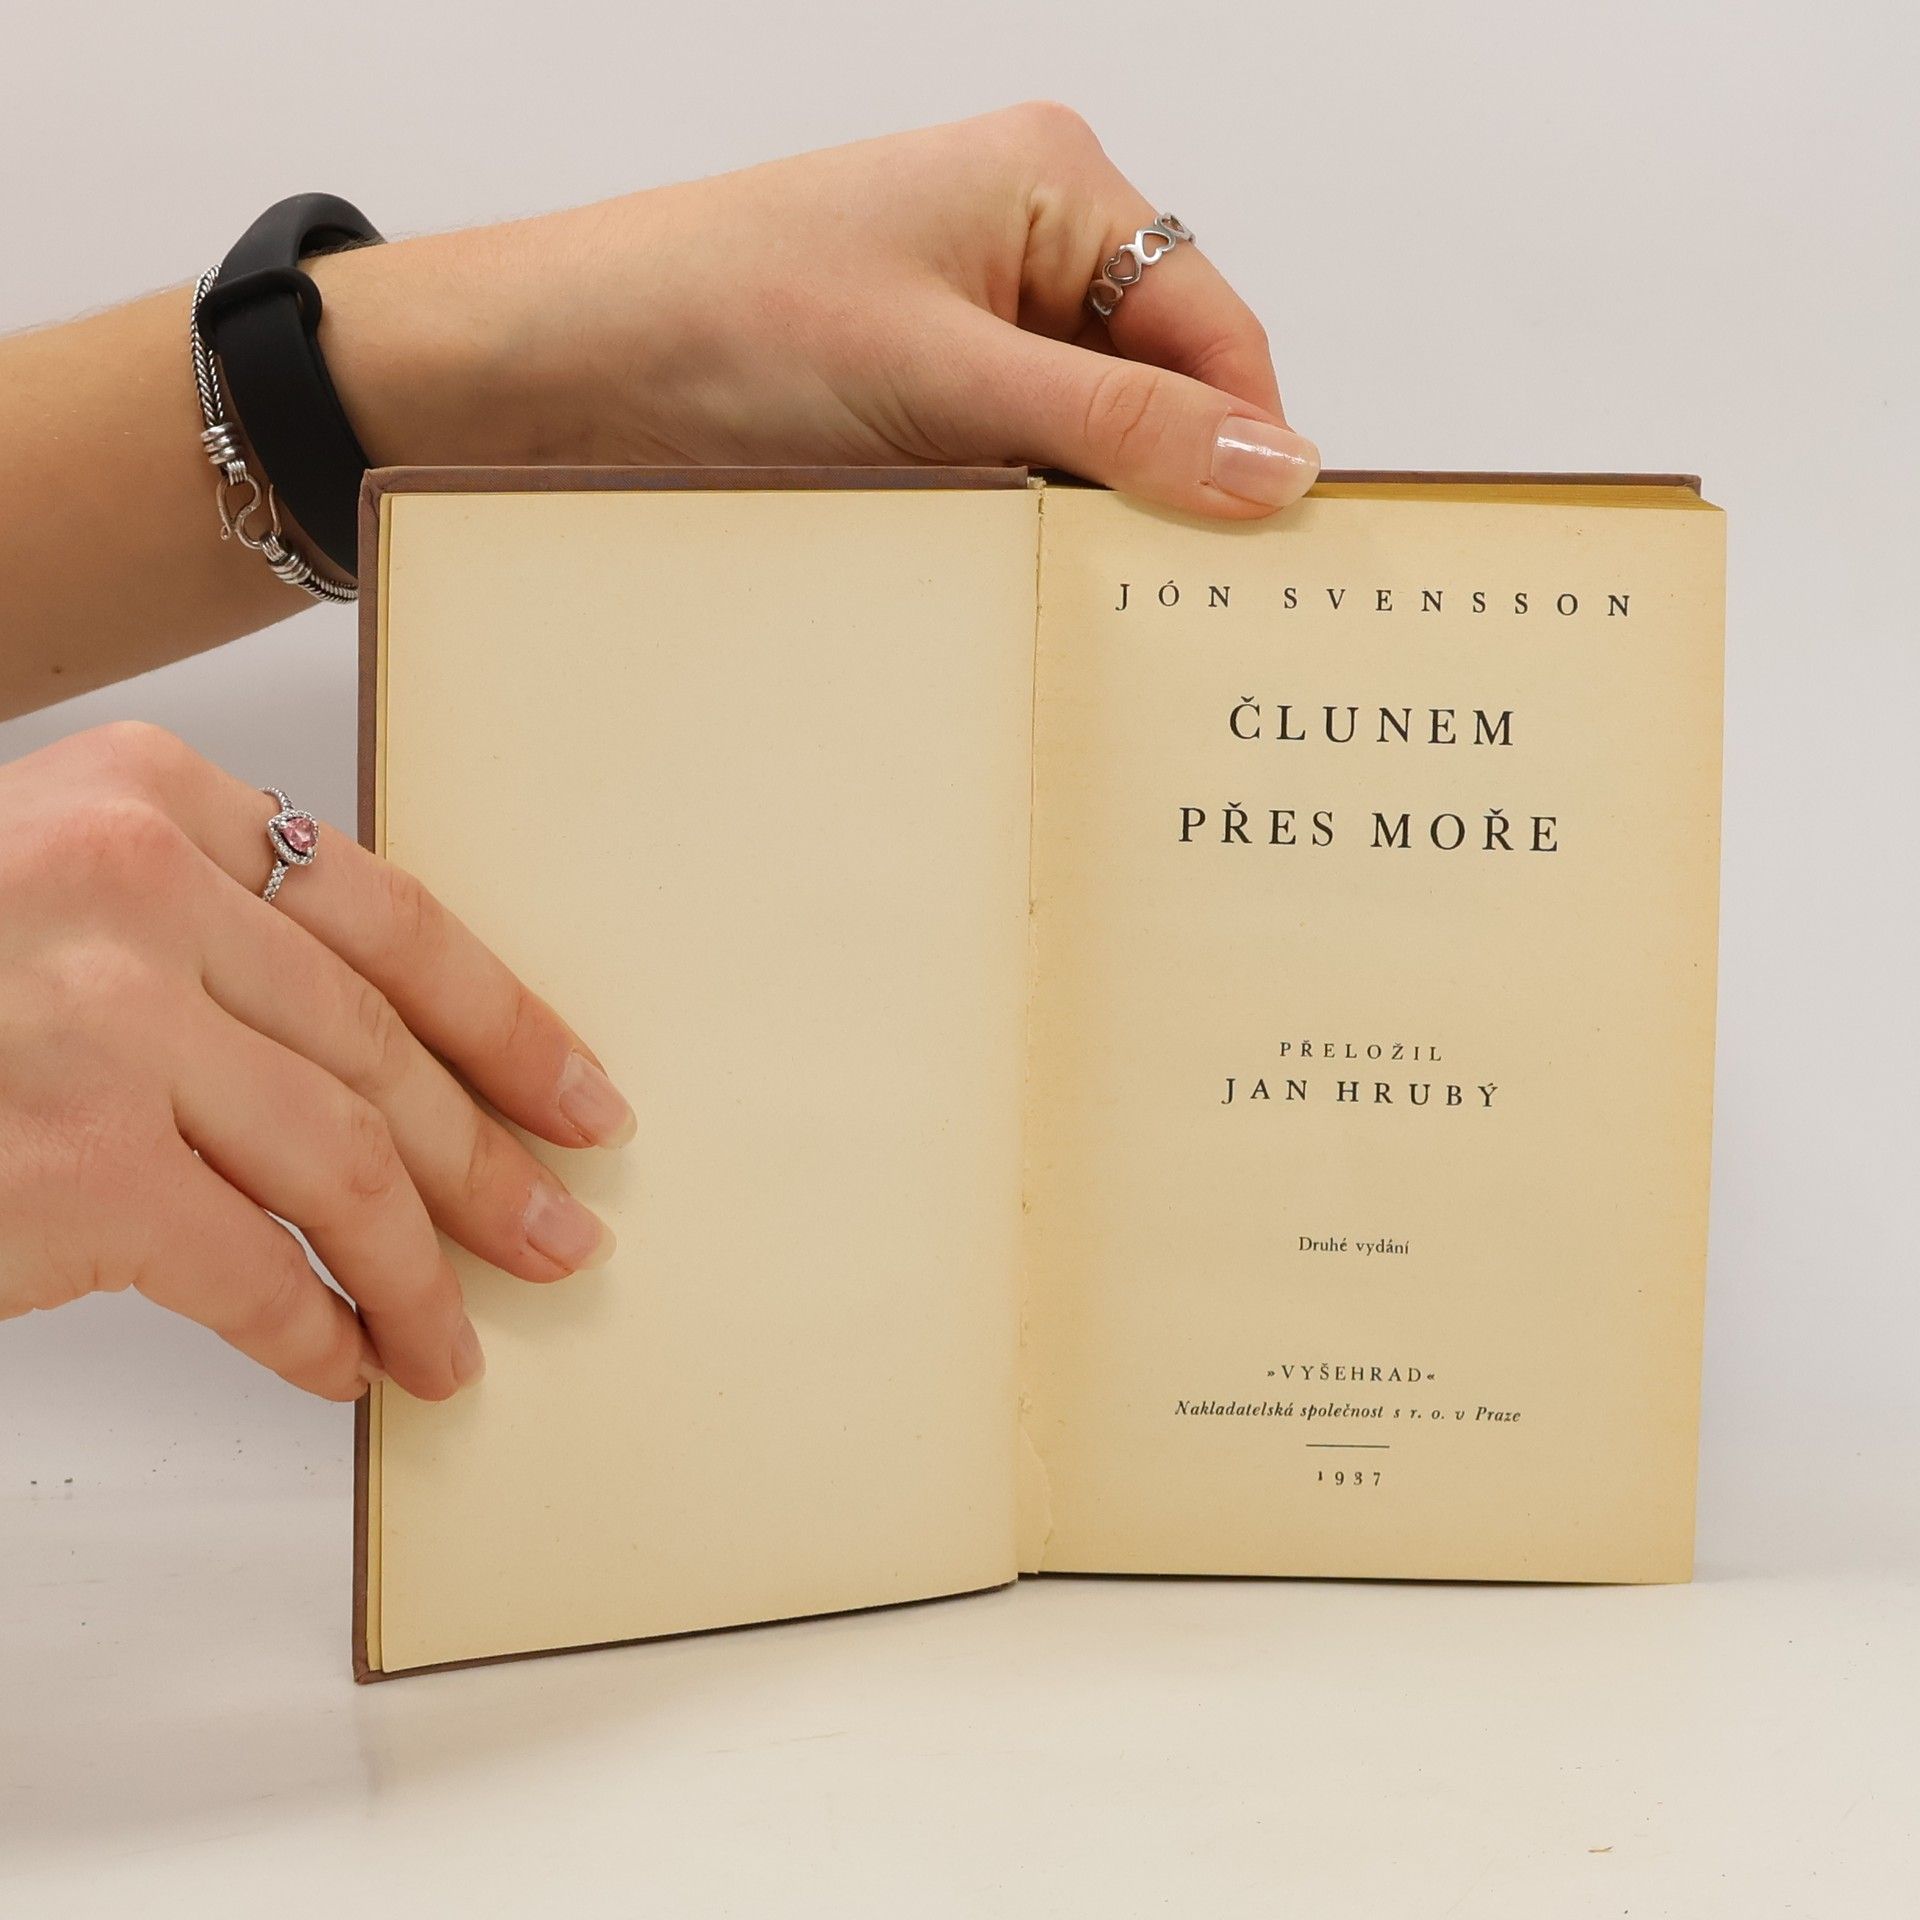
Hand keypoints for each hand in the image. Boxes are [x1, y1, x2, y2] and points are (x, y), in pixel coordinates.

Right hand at [0, 723, 630, 1400]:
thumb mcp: (49, 889)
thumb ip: (204, 937)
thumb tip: (385, 1071)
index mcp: (150, 797)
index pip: (393, 922)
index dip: (507, 1026)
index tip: (580, 1098)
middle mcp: (132, 889)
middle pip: (381, 1050)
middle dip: (489, 1162)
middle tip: (557, 1234)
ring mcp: (99, 1024)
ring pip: (343, 1161)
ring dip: (423, 1269)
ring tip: (460, 1337)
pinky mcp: (70, 1166)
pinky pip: (252, 1267)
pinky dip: (316, 1330)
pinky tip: (345, 1362)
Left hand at [314, 101, 1318, 516]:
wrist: (554, 372)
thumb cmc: (721, 319)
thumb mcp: (946, 377)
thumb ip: (1116, 426)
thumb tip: (1272, 467)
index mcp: (1050, 184)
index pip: (1211, 323)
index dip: (1246, 436)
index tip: (1271, 553)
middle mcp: (1022, 249)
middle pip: (1159, 388)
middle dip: (1170, 488)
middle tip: (1186, 607)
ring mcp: (968, 333)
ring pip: (1089, 445)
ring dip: (1090, 520)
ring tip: (1095, 607)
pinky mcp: (918, 407)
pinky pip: (1019, 476)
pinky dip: (1029, 532)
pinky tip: (1024, 589)